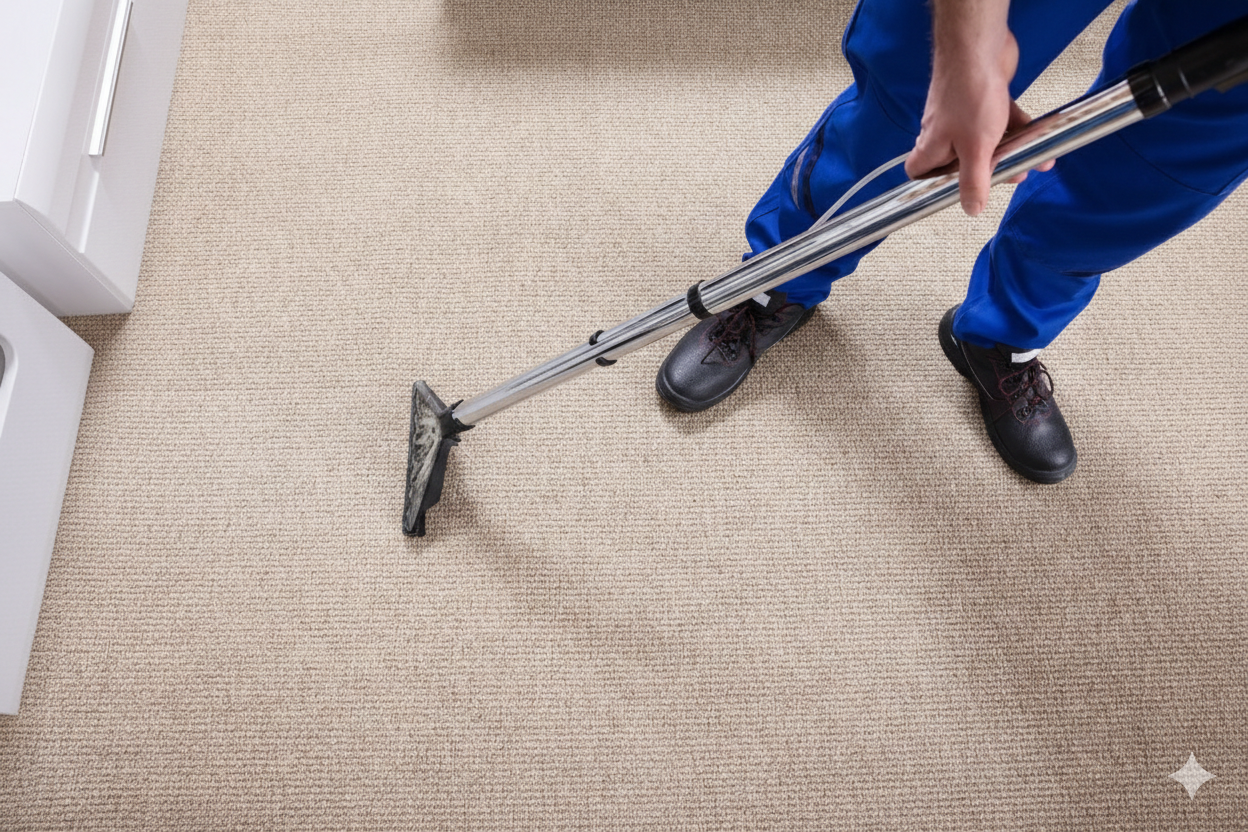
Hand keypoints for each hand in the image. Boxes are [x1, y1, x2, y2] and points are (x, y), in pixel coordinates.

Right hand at [904, 27, 1054, 214]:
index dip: (929, 183)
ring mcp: (963, 113)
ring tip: (1032, 158)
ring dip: (1009, 151)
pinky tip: (1037, 132)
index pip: (918, 171)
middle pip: (958, 160)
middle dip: (987, 170)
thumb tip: (971, 208)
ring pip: (984, 141)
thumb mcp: (975, 149)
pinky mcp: (983, 98)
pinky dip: (1018, 128)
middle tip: (1008, 175)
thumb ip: (973, 181)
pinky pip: (1001, 120)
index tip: (949, 191)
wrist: (980, 47)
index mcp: (933, 146)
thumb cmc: (969, 93)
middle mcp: (944, 131)